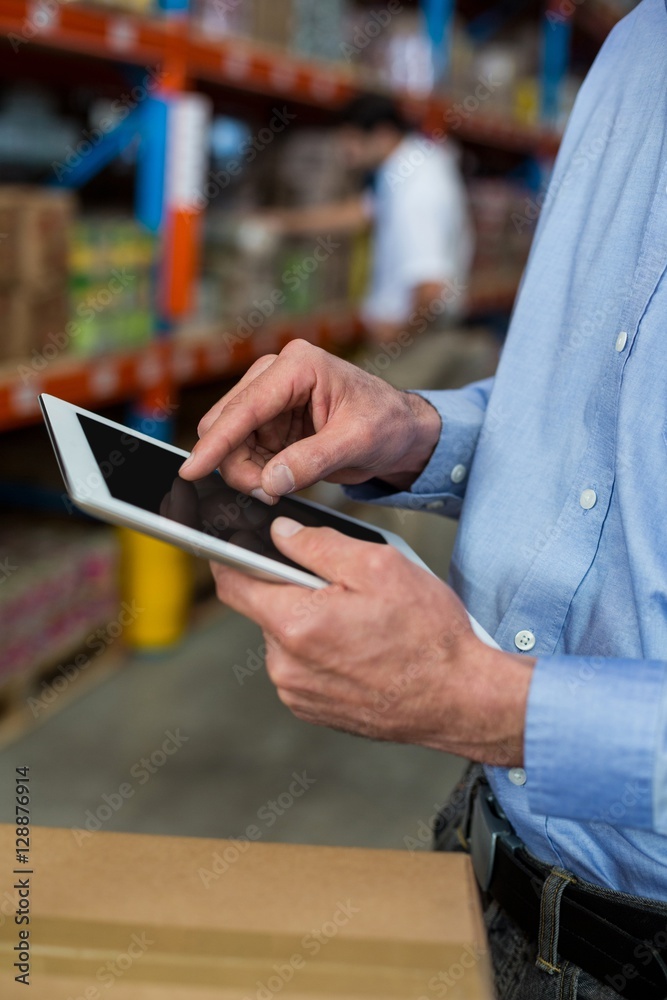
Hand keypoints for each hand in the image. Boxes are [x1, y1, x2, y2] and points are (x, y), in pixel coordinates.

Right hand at [180, 340, 441, 502]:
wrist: (403, 432)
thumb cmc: (388, 424)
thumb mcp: (357, 442)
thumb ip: (313, 460)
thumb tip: (271, 480)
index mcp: (298, 366)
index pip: (246, 407)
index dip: (217, 442)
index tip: (192, 470)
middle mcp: (277, 375)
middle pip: (228, 423)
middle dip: (236, 463)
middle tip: (265, 492)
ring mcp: (270, 399)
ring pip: (231, 442)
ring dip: (245, 471)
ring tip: (275, 489)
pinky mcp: (271, 422)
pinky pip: (244, 452)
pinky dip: (253, 472)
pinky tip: (275, 481)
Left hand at [210, 517, 533, 764]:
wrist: (460, 699)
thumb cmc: (429, 635)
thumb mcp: (379, 566)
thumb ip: (319, 544)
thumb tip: (281, 532)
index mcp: (295, 624)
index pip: (233, 582)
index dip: (229, 555)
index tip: (232, 541)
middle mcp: (286, 665)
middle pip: (266, 608)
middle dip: (294, 589)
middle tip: (343, 585)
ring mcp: (298, 693)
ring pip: (285, 637)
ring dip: (310, 621)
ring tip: (362, 622)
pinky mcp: (313, 710)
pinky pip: (302, 666)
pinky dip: (321, 651)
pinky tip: (361, 648)